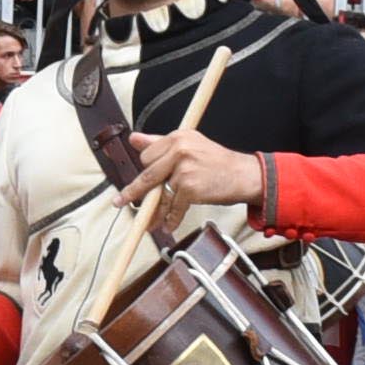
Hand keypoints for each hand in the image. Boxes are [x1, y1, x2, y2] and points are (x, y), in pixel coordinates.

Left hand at [124, 129, 267, 218]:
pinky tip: (168, 226)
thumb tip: (134, 139)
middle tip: (120, 202)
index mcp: (177, 138)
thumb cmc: (218, 162)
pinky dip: (171, 219)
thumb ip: (159, 142)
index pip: (148, 156)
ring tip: (147, 224)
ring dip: (154, 213)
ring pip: (160, 195)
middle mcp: (179, 150)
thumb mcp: (190, 144)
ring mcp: (184, 169)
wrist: (245, 175)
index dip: (145, 170)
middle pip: (148, 175)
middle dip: (135, 192)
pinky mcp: (190, 187)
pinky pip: (174, 207)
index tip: (139, 182)